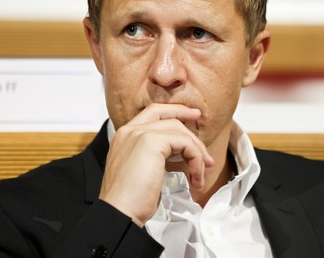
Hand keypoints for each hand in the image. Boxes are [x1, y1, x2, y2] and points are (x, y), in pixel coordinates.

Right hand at [99, 103, 213, 226]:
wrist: (119, 212)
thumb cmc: (129, 200)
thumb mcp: (140, 171)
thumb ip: (152, 156)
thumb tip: (178, 154)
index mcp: (124, 136)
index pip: (152, 113)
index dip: (174, 111)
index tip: (192, 115)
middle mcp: (130, 130)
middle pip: (167, 116)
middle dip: (190, 127)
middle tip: (205, 148)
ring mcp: (139, 134)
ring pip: (179, 130)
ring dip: (196, 152)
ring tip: (200, 173)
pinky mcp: (152, 141)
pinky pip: (185, 143)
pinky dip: (196, 159)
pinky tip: (195, 177)